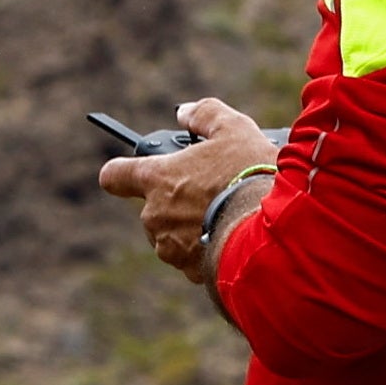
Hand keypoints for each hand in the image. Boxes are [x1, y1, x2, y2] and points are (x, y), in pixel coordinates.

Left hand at [96, 96, 284, 285]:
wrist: (271, 233)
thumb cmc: (249, 177)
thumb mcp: (234, 129)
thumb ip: (205, 114)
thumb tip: (185, 113)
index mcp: (157, 179)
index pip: (115, 175)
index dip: (123, 172)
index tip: (134, 172)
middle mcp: (154, 216)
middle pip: (154, 207)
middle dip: (177, 201)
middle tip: (211, 191)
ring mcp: (170, 247)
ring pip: (173, 235)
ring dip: (192, 227)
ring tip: (227, 215)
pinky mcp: (190, 271)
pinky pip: (193, 259)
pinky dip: (208, 250)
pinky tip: (234, 238)